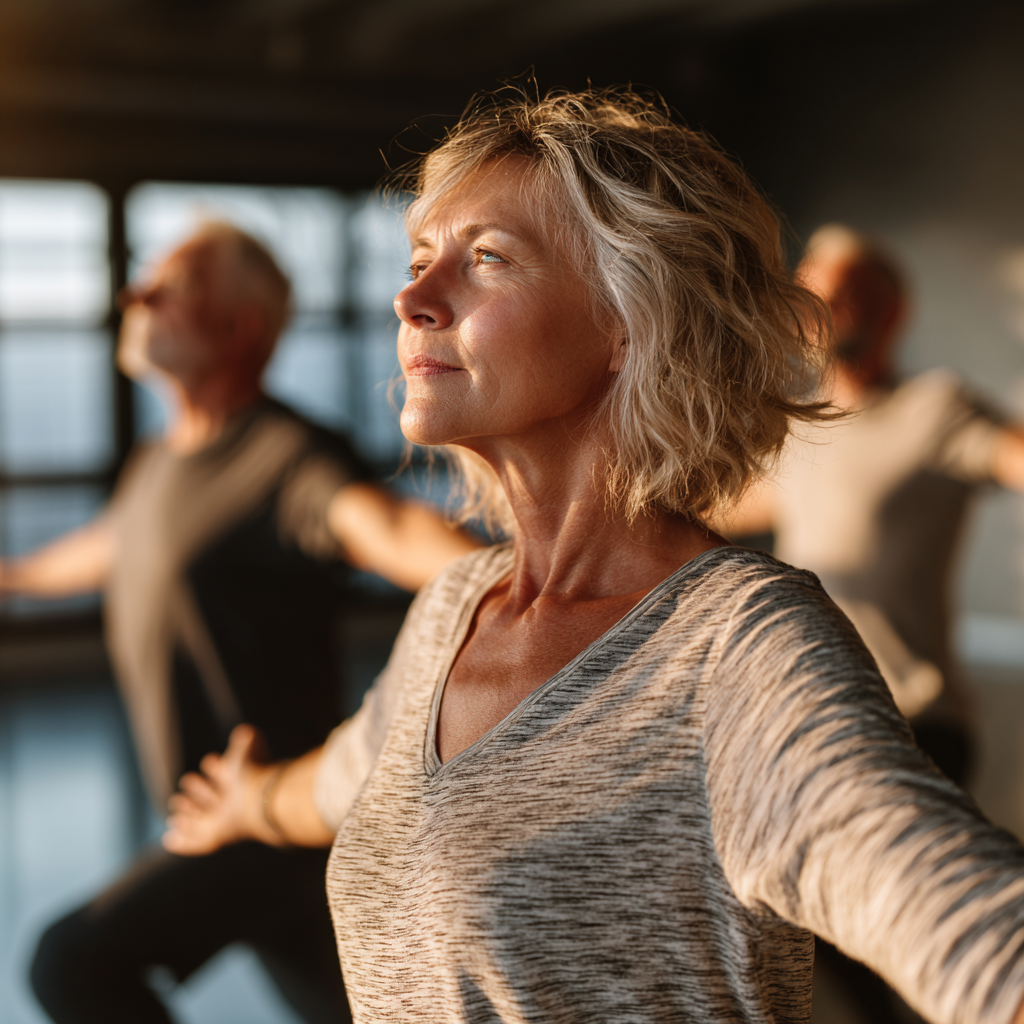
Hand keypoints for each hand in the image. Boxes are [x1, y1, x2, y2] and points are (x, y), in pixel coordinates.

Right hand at [164, 724, 275, 855]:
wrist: (258, 800)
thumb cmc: (252, 773)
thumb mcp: (246, 751)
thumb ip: (246, 740)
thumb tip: (246, 731)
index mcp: (242, 785)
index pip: (228, 778)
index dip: (217, 769)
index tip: (210, 760)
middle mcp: (234, 806)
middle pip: (214, 801)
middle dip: (200, 792)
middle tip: (186, 781)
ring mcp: (225, 824)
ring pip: (203, 822)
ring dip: (188, 816)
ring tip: (174, 807)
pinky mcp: (216, 838)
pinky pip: (197, 844)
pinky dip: (183, 842)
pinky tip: (168, 839)